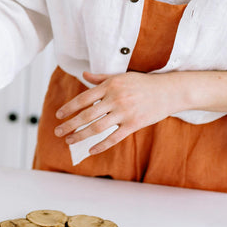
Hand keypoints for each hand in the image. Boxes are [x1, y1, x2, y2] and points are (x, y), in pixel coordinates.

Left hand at [52, 70, 226, 155]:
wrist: (169, 91)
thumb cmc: (143, 83)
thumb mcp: (121, 76)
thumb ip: (101, 78)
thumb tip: (83, 75)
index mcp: (110, 85)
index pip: (84, 98)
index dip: (69, 108)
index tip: (58, 115)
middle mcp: (115, 99)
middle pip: (87, 115)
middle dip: (70, 124)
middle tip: (58, 131)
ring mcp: (125, 112)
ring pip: (98, 127)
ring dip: (81, 136)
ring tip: (69, 141)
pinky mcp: (134, 124)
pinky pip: (114, 138)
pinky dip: (101, 145)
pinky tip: (90, 151)